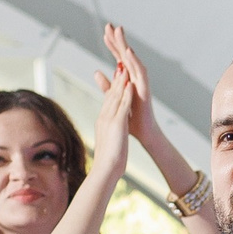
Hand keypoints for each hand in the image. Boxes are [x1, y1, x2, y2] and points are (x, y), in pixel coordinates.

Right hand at [90, 52, 135, 180]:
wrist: (105, 170)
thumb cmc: (107, 162)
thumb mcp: (108, 144)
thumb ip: (108, 136)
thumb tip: (108, 135)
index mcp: (103, 122)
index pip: (108, 101)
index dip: (113, 87)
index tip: (118, 76)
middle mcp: (104, 117)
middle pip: (110, 94)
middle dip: (116, 79)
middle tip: (120, 63)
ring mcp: (109, 120)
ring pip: (115, 96)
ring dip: (120, 81)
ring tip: (124, 67)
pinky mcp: (116, 124)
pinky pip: (121, 105)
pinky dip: (125, 93)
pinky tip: (129, 84)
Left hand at [99, 23, 155, 146]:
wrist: (144, 133)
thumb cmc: (133, 118)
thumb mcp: (115, 98)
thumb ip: (107, 85)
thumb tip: (97, 72)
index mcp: (128, 79)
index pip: (118, 58)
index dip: (112, 45)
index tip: (104, 32)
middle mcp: (135, 78)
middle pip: (126, 55)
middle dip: (118, 40)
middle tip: (111, 25)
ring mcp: (141, 83)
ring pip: (133, 60)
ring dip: (126, 45)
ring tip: (119, 32)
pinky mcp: (145, 89)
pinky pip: (140, 73)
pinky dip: (134, 62)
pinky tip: (128, 52)